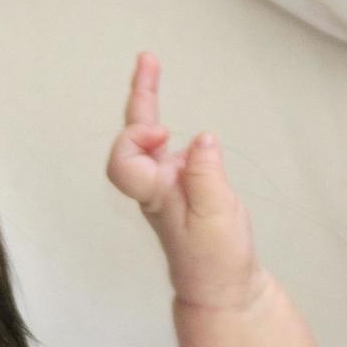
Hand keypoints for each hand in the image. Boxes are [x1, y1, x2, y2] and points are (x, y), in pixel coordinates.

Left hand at [106, 52, 264, 310]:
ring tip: (150, 64)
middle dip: (140, 96)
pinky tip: (171, 114)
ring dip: (148, 101)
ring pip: (148, 137)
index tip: (166, 133)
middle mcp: (155, 186)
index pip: (124, 161)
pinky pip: (166, 147)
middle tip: (147, 59)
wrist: (221, 287)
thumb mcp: (217, 218)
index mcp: (156, 195)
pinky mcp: (182, 185)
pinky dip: (165, 124)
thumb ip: (207, 176)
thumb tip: (202, 138)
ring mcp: (166, 184)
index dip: (137, 140)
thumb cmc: (215, 260)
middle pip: (133, 136)